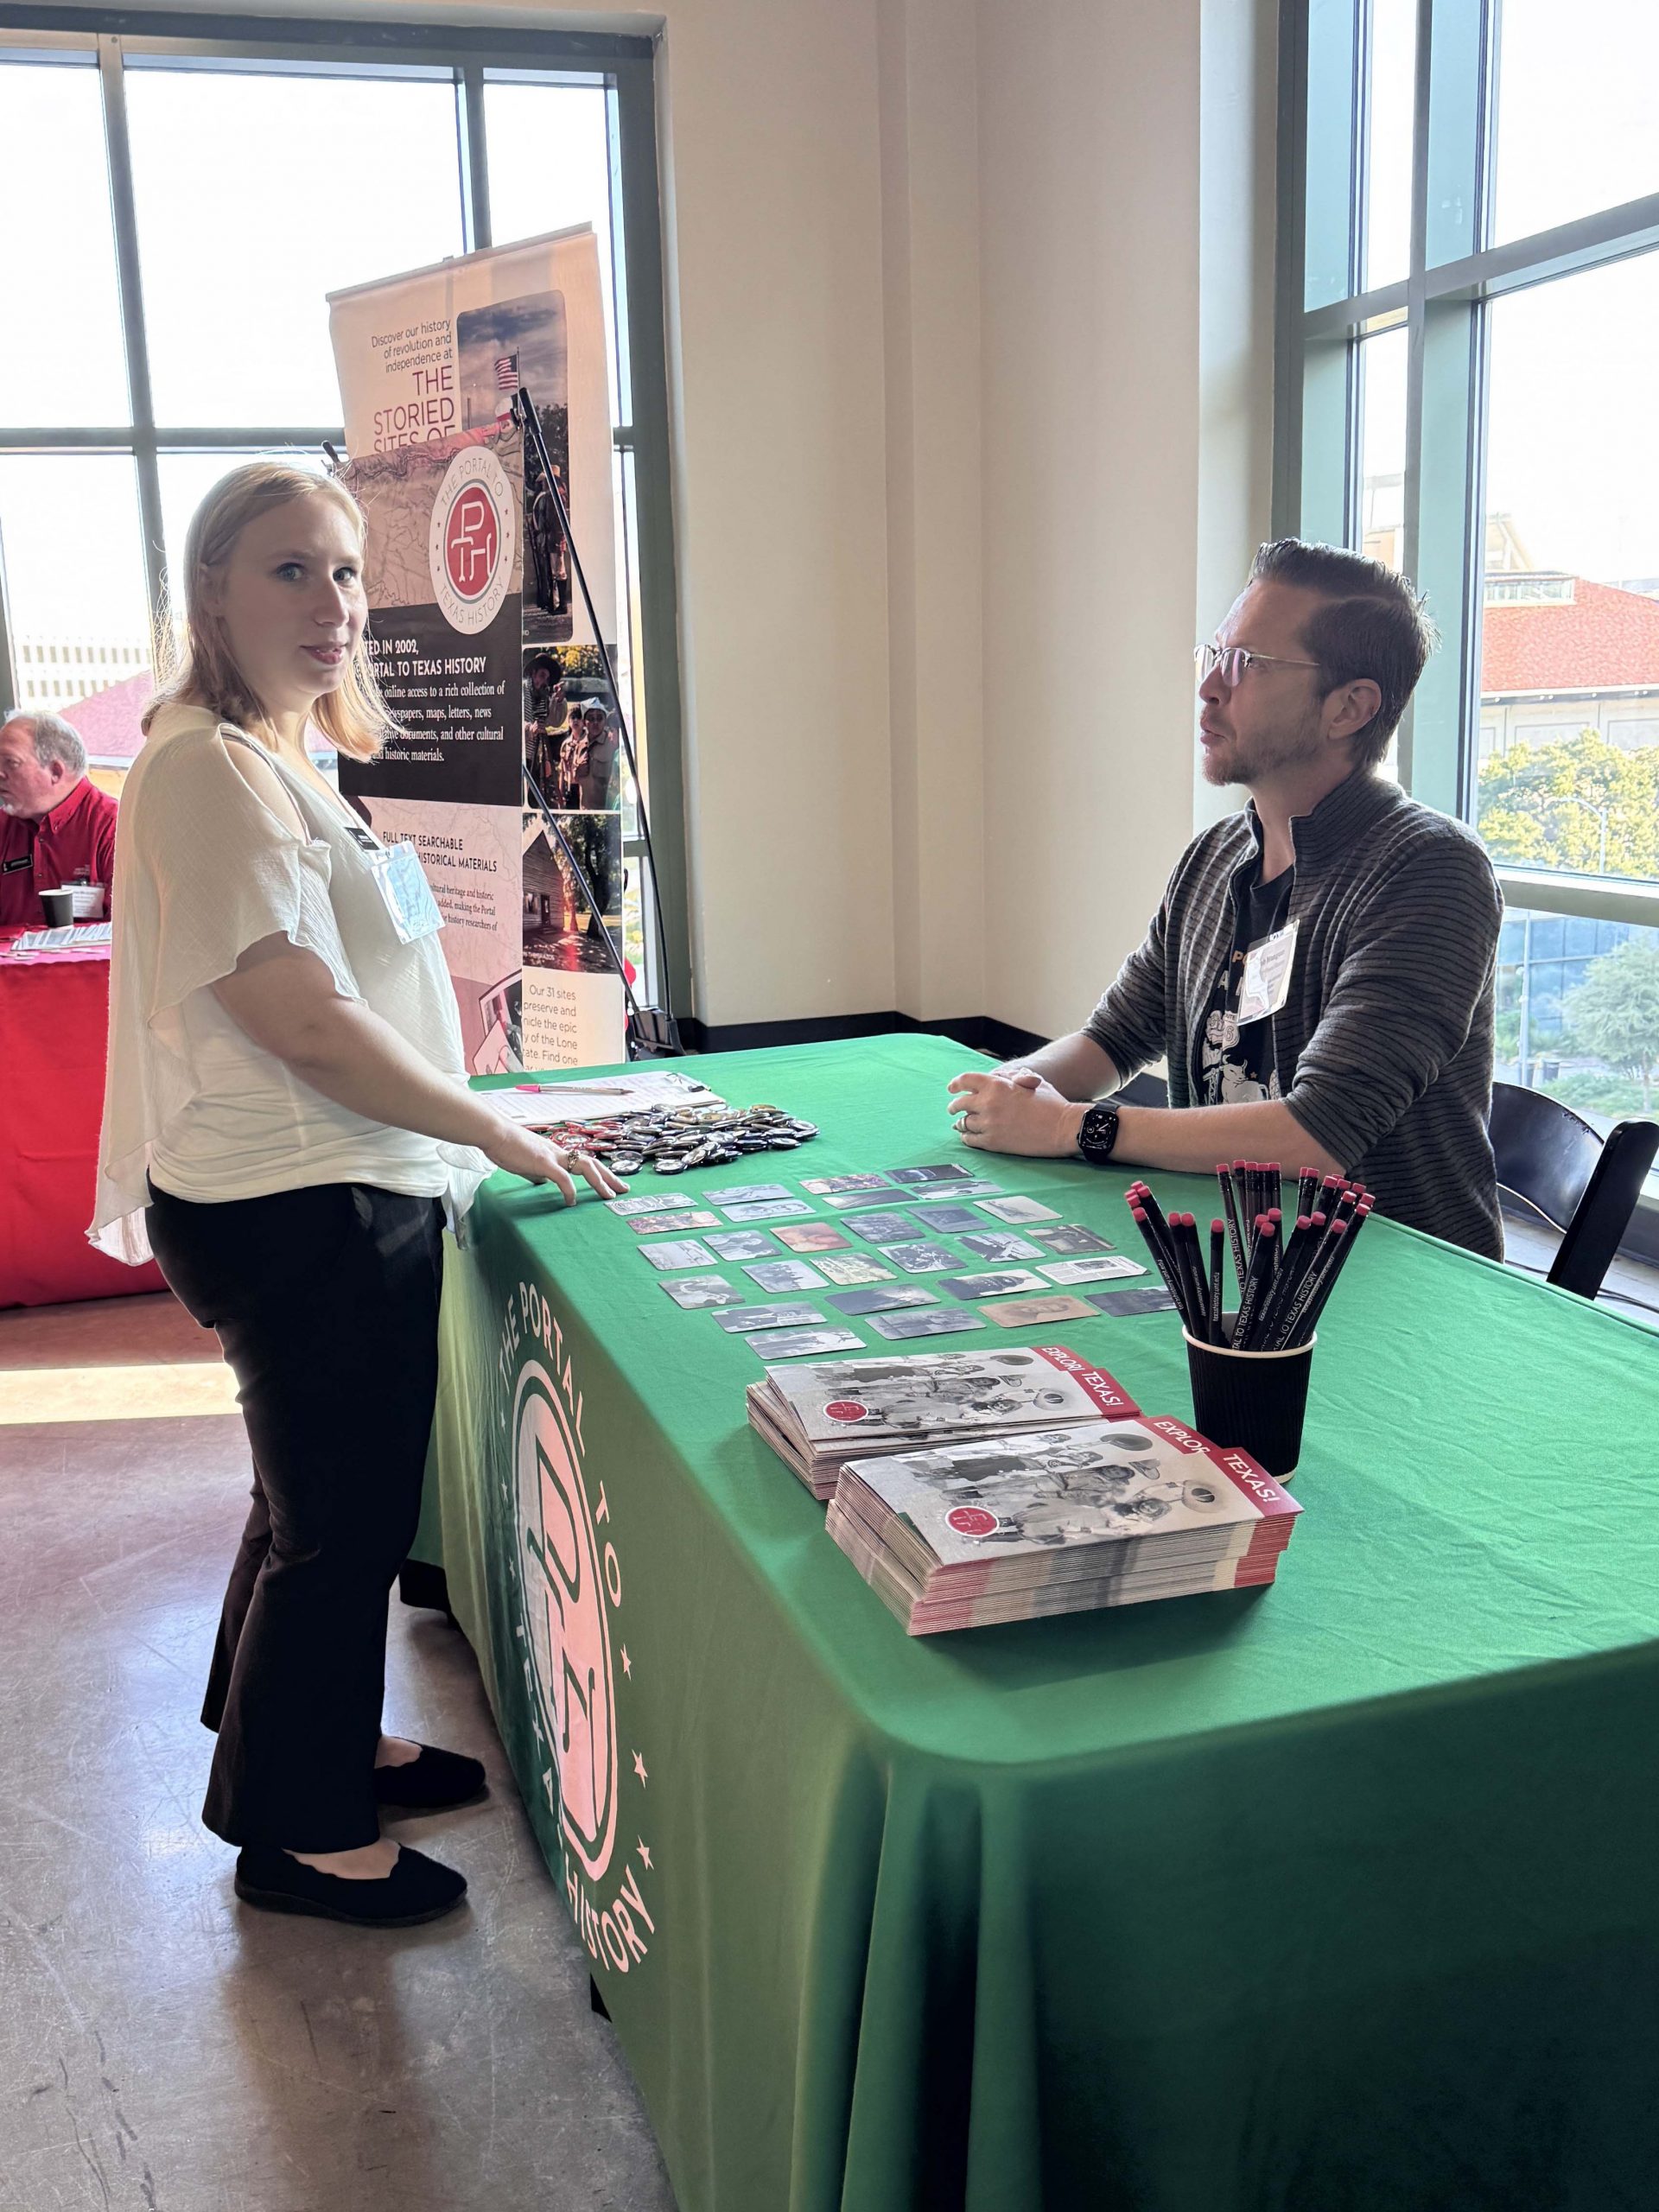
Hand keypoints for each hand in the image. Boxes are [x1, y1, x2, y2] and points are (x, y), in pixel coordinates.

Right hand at [483, 1119, 628, 1204]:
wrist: (494, 1133)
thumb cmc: (507, 1146)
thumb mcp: (526, 1162)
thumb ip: (537, 1172)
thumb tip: (542, 1181)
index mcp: (556, 1153)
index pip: (584, 1162)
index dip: (600, 1173)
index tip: (611, 1183)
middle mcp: (560, 1152)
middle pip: (592, 1163)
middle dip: (610, 1177)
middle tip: (624, 1189)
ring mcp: (553, 1156)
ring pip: (585, 1166)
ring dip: (600, 1181)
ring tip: (609, 1195)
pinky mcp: (543, 1162)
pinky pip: (563, 1178)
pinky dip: (570, 1190)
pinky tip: (572, 1201)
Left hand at [946, 1068, 1083, 1156]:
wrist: (1062, 1127)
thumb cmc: (1051, 1102)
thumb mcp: (1032, 1081)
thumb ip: (1012, 1077)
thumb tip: (998, 1077)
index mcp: (997, 1085)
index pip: (965, 1081)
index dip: (956, 1084)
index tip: (952, 1088)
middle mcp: (988, 1103)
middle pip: (959, 1104)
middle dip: (954, 1106)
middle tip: (952, 1109)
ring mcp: (989, 1124)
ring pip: (964, 1123)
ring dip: (960, 1123)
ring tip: (960, 1124)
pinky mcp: (993, 1142)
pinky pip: (970, 1139)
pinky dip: (967, 1137)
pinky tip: (968, 1136)